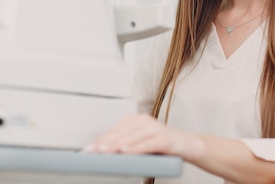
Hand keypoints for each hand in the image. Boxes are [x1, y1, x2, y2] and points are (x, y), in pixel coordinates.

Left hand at [83, 113, 198, 157]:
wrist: (187, 145)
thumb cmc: (161, 146)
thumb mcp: (140, 144)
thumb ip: (125, 146)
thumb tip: (104, 154)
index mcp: (136, 120)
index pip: (114, 130)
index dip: (100, 140)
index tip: (87, 149)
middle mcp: (144, 120)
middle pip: (120, 133)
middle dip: (105, 143)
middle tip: (92, 152)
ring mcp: (155, 127)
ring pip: (132, 137)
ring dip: (117, 145)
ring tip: (105, 152)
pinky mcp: (164, 137)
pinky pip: (147, 143)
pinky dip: (136, 148)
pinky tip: (126, 152)